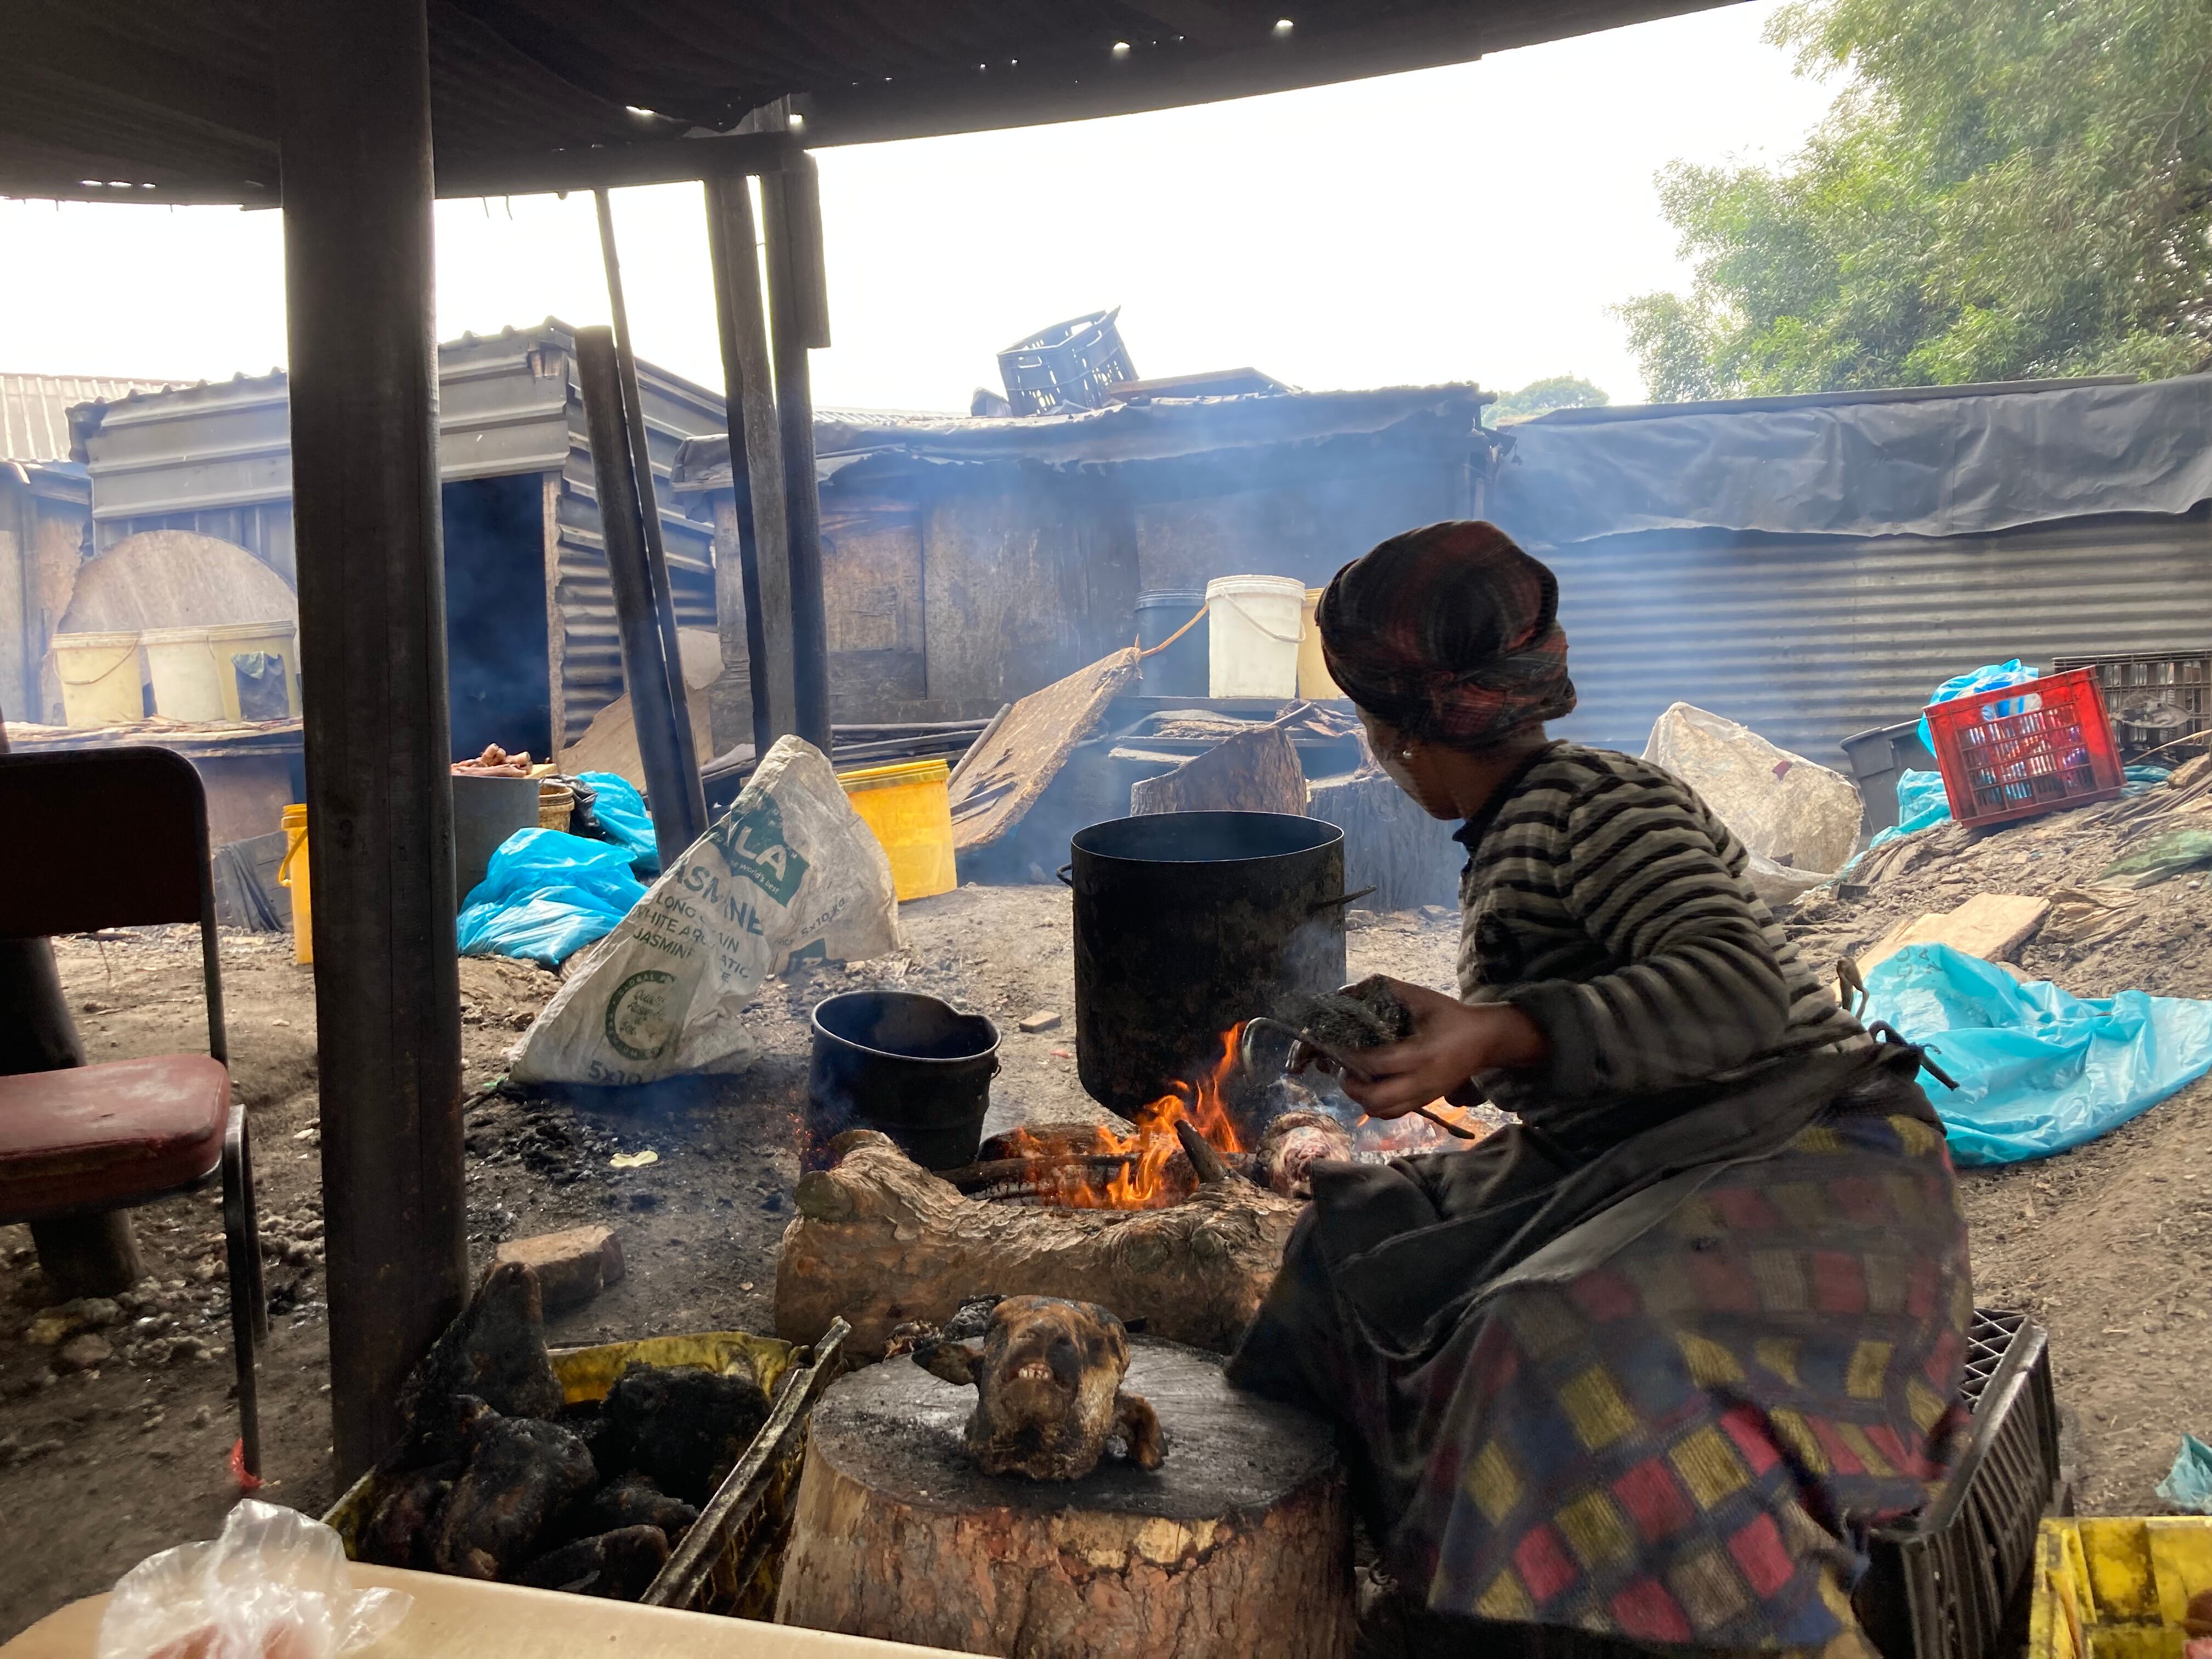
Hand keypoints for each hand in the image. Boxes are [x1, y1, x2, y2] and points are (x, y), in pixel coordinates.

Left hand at [1338, 979, 1548, 1118]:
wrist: (1486, 1041)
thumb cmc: (1452, 1016)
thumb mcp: (1424, 999)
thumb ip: (1390, 991)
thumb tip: (1352, 990)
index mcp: (1422, 1055)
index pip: (1378, 1064)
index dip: (1352, 1058)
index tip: (1337, 1046)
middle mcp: (1422, 1082)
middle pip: (1375, 1099)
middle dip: (1351, 1085)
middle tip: (1344, 1068)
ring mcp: (1424, 1097)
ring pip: (1382, 1112)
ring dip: (1361, 1098)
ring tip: (1355, 1077)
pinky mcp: (1426, 1102)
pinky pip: (1393, 1113)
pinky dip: (1376, 1104)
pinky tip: (1372, 1085)